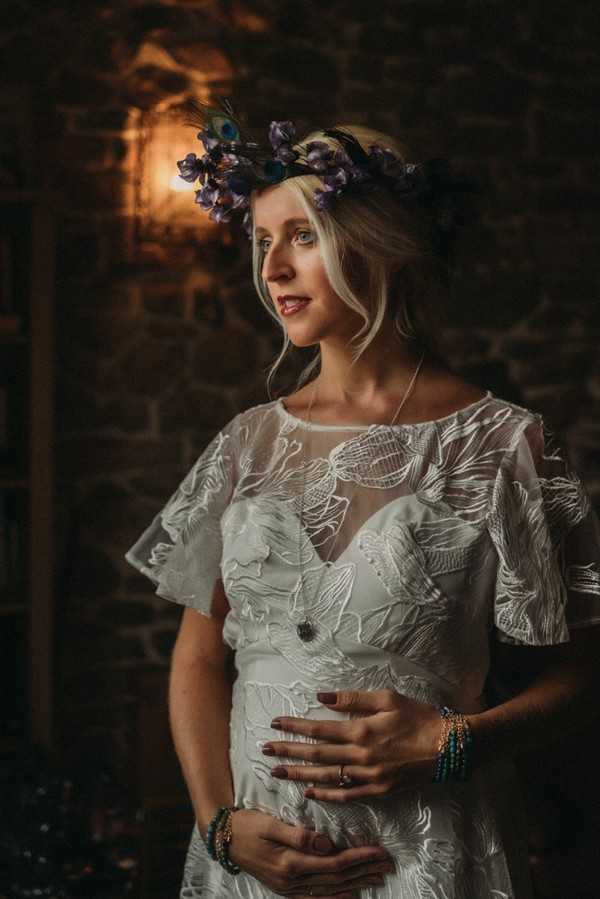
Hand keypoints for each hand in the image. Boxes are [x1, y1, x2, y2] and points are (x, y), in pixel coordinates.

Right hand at [228, 808, 394, 897]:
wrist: (223, 839)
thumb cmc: (247, 825)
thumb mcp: (269, 823)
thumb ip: (298, 835)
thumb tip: (327, 845)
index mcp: (291, 863)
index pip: (335, 863)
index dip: (359, 858)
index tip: (379, 851)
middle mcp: (292, 881)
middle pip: (337, 879)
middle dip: (364, 871)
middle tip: (387, 864)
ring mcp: (288, 889)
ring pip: (330, 890)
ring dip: (356, 883)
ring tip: (377, 878)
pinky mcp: (285, 890)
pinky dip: (335, 898)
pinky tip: (349, 896)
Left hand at [262, 689, 440, 801]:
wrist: (448, 747)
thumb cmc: (419, 717)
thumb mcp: (387, 698)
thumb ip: (352, 700)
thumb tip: (321, 697)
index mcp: (361, 730)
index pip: (318, 729)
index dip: (294, 727)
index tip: (275, 724)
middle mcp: (361, 756)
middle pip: (316, 755)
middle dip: (288, 752)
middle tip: (265, 751)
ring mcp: (369, 777)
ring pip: (326, 777)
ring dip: (299, 775)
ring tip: (277, 772)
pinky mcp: (378, 791)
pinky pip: (346, 795)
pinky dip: (326, 794)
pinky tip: (309, 792)